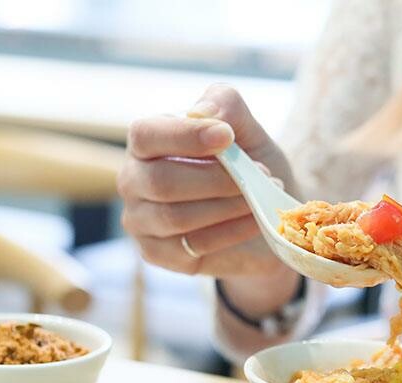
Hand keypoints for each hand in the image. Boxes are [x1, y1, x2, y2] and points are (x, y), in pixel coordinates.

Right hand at [118, 85, 295, 280]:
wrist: (267, 220)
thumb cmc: (251, 169)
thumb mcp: (249, 134)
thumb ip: (228, 108)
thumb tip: (202, 112)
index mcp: (147, 143)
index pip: (146, 135)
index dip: (184, 135)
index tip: (228, 136)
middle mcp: (134, 181)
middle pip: (161, 181)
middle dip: (218, 179)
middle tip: (262, 173)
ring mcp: (141, 221)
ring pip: (176, 217)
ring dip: (227, 206)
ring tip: (262, 197)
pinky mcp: (157, 254)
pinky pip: (191, 245)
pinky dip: (230, 231)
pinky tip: (255, 221)